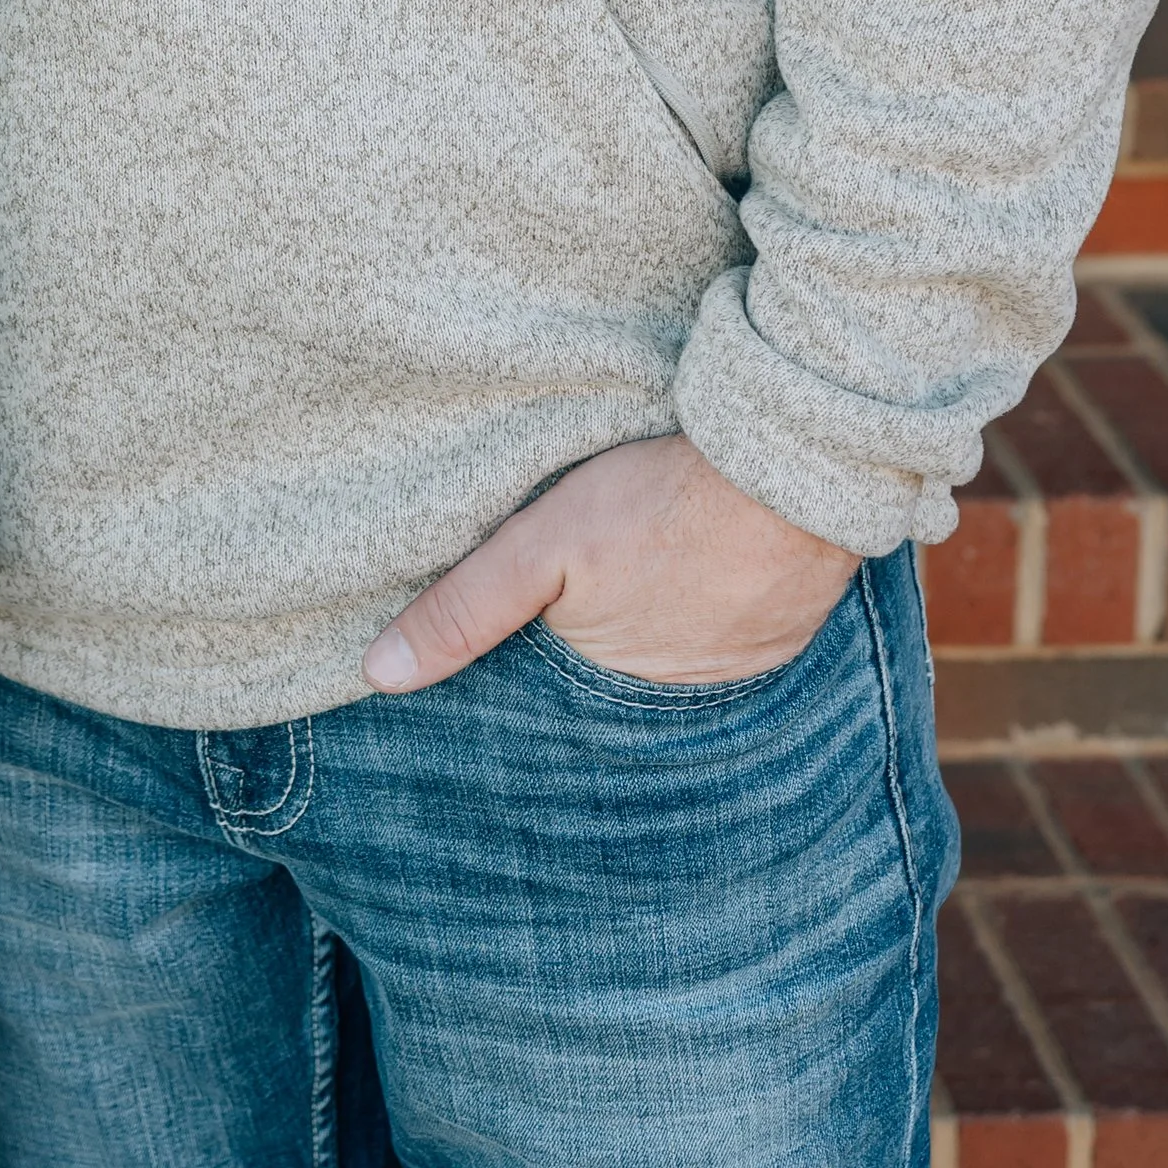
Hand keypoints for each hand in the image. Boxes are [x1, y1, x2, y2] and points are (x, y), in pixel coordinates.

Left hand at [360, 436, 858, 693]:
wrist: (789, 466)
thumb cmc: (657, 501)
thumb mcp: (539, 546)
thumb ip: (465, 609)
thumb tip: (378, 675)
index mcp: (610, 689)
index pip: (555, 695)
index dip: (537, 664)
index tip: (529, 633)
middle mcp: (676, 701)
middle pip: (614, 680)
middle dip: (596, 654)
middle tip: (596, 594)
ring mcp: (738, 673)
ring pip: (674, 659)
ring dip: (658, 629)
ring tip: (648, 578)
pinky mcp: (784, 637)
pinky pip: (733, 638)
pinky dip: (712, 612)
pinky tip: (702, 568)